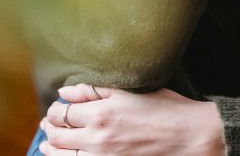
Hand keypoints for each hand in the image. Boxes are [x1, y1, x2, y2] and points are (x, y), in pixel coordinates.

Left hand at [38, 83, 225, 155]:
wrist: (191, 137)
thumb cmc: (166, 110)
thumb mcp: (130, 92)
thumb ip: (94, 90)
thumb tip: (64, 92)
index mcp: (101, 113)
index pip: (62, 113)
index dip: (55, 111)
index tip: (57, 109)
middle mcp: (97, 138)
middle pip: (57, 135)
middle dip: (50, 128)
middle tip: (48, 125)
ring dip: (52, 148)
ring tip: (49, 145)